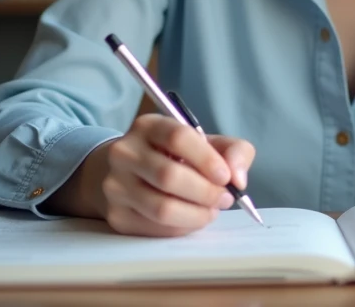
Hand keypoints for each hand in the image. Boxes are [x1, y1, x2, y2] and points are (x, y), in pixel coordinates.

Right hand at [101, 114, 254, 237]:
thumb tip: (239, 179)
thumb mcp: (204, 143)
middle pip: (169, 176)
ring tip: (211, 210)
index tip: (226, 177)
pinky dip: (182, 227)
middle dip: (206, 192)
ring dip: (196, 214)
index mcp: (148, 126)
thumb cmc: (173, 156)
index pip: (178, 138)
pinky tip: (191, 218)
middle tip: (225, 199)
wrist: (125, 173)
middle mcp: (125, 153)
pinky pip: (155, 228)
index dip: (207, 159)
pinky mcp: (116, 216)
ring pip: (162, 208)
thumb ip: (233, 151)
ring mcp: (115, 185)